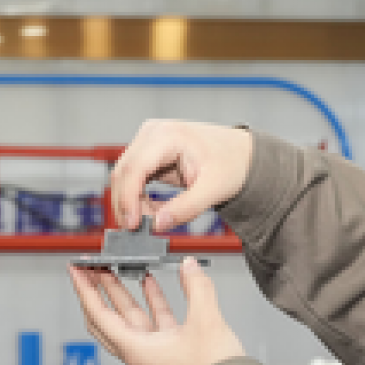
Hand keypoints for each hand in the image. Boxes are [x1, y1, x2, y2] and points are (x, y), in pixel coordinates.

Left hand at [68, 259, 244, 364]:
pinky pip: (152, 322)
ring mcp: (153, 352)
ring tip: (114, 270)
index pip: (98, 314)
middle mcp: (139, 352)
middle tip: (90, 269)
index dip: (84, 289)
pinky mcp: (170, 351)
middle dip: (97, 290)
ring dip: (122, 293)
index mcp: (135, 349)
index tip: (76, 271)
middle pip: (107, 317)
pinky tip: (150, 285)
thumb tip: (188, 267)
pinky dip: (150, 302)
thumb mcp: (206, 322)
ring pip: (129, 318)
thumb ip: (196, 288)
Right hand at [110, 120, 254, 231]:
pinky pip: (133, 179)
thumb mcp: (213, 190)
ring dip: (132, 203)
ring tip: (152, 220)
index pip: (134, 169)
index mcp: (168, 136)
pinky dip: (138, 198)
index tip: (132, 224)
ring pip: (124, 177)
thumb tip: (158, 224)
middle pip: (123, 172)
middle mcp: (153, 134)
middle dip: (127, 205)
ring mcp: (148, 142)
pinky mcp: (149, 154)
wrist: (241, 154)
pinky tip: (153, 211)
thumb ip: (185, 209)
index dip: (128, 199)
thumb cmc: (231, 162)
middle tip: (138, 230)